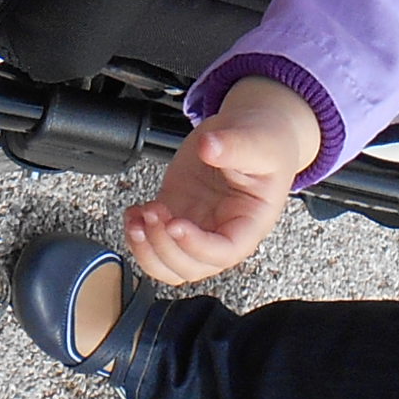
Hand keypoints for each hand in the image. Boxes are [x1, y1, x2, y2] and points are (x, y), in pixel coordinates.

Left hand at [124, 76, 319, 284]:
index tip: (176, 224)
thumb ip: (234, 146)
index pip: (224, 252)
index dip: (197, 246)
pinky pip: (154, 241)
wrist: (251, 132)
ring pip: (169, 264)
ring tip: (139, 217)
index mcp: (249, 224)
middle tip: (154, 212)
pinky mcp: (177, 212)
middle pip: (191, 266)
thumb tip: (209, 147)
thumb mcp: (257, 142)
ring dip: (147, 249)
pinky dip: (137, 235)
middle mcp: (222, 232)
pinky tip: (135, 212)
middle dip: (165, 246)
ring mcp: (197, 225)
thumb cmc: (263, 143)